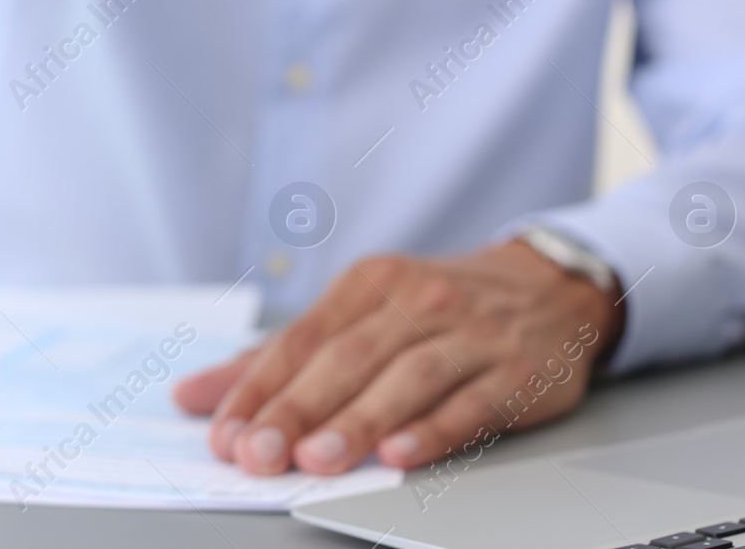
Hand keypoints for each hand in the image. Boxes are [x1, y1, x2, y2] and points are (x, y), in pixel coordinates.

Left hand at [172, 241, 622, 474]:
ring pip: (405, 379)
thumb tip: (193, 395)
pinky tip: (401, 455)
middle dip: (296, 409)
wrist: (551, 288)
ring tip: (316, 459)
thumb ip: (279, 358)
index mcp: (368, 285)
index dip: (259, 388)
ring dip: (357, 422)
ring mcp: (468, 334)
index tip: (225, 432)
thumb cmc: (438, 307)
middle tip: (257, 454)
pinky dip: (434, 430)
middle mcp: (415, 301)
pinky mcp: (514, 370)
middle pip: (346, 359)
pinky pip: (470, 403)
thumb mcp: (360, 314)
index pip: (301, 339)